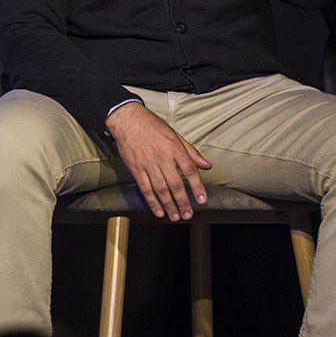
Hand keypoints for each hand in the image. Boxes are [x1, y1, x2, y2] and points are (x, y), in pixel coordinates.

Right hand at [104, 102, 211, 219]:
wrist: (128, 120)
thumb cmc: (153, 126)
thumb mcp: (176, 135)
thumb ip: (192, 152)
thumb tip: (206, 165)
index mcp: (175, 148)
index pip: (190, 171)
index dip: (197, 187)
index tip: (202, 200)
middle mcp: (163, 158)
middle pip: (176, 184)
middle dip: (183, 202)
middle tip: (188, 214)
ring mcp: (148, 164)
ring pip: (161, 189)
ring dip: (169, 205)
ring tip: (175, 216)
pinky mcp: (136, 169)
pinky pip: (145, 189)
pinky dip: (152, 202)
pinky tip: (158, 211)